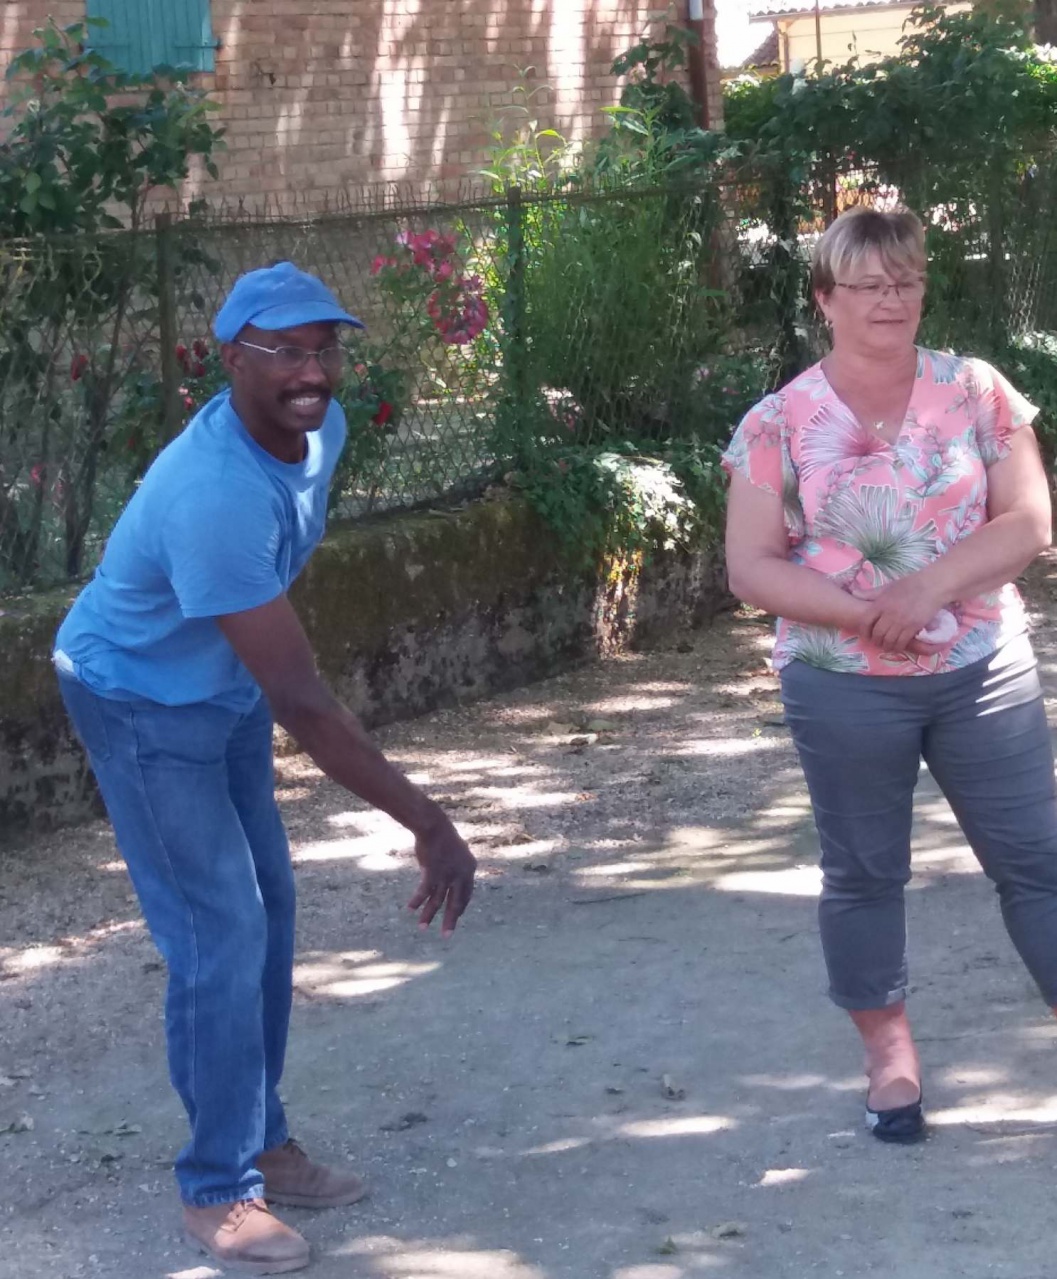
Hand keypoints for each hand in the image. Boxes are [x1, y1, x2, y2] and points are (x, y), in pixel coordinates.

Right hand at [407, 817, 476, 937]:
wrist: (434, 825)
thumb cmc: (442, 837)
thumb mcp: (455, 853)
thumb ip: (455, 868)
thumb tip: (448, 881)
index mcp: (469, 869)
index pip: (466, 894)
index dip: (460, 906)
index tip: (456, 916)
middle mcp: (461, 874)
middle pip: (456, 903)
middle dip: (450, 920)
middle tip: (446, 936)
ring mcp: (447, 874)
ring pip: (437, 901)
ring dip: (428, 915)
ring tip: (422, 928)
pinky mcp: (432, 872)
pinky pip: (424, 891)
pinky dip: (417, 900)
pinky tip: (410, 908)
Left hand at [859, 577, 945, 653]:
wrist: (932, 586)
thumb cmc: (909, 585)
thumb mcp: (888, 587)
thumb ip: (871, 593)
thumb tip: (854, 593)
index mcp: (880, 603)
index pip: (866, 622)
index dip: (864, 632)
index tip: (866, 636)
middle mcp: (889, 613)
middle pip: (877, 633)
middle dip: (875, 641)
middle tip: (877, 643)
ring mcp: (901, 621)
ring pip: (889, 640)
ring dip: (887, 646)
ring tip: (887, 646)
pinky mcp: (913, 626)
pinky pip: (902, 642)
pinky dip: (898, 647)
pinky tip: (898, 647)